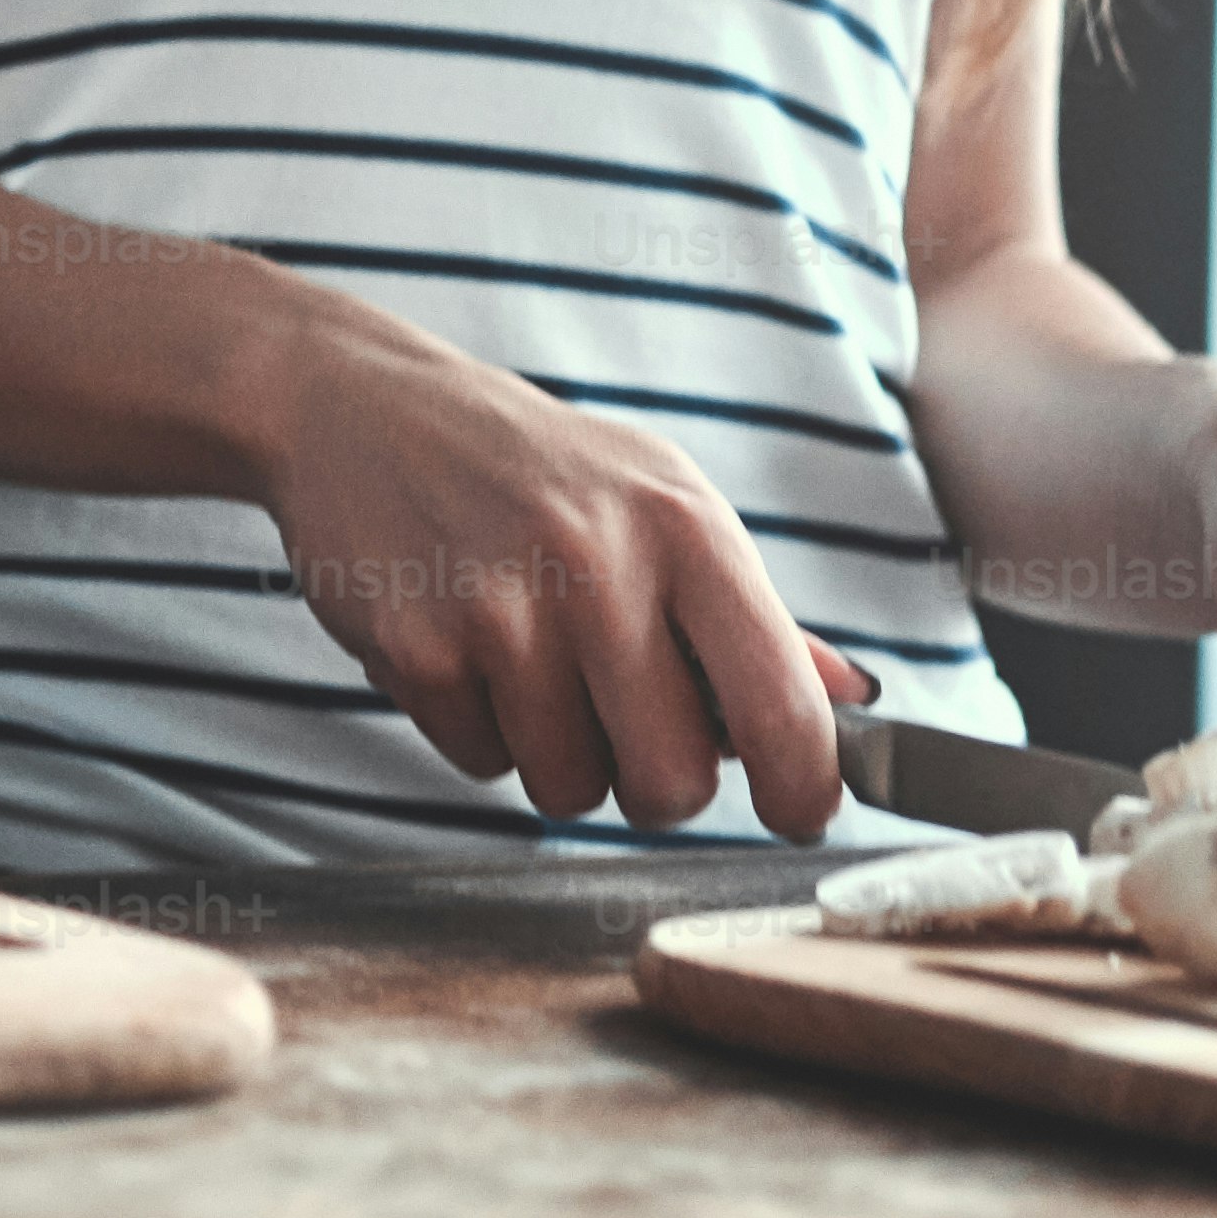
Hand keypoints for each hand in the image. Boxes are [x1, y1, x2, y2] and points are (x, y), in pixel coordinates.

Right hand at [247, 306, 869, 842]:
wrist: (363, 408)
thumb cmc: (535, 469)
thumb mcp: (660, 504)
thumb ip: (753, 615)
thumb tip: (854, 703)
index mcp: (685, 528)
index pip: (783, 706)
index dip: (804, 789)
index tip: (796, 809)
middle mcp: (601, 566)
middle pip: (672, 783)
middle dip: (654, 782)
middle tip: (625, 725)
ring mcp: (503, 610)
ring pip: (571, 789)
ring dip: (557, 754)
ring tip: (530, 661)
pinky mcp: (419, 649)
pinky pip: (483, 764)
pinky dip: (479, 729)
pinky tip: (464, 644)